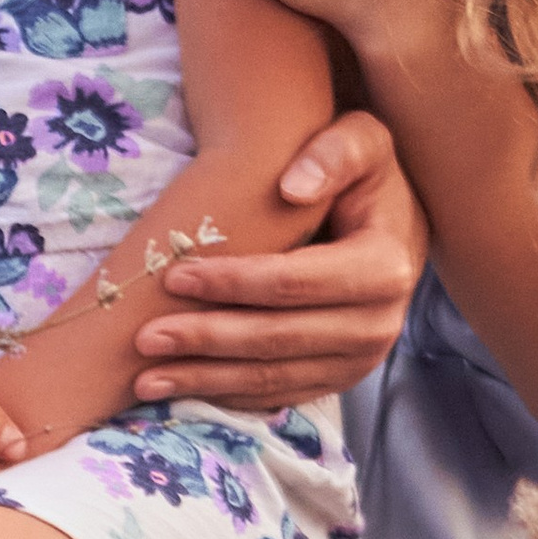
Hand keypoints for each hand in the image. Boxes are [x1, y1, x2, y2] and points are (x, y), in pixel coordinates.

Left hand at [130, 109, 427, 406]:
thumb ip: (334, 152)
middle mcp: (377, 324)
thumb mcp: (363, 142)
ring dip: (206, 378)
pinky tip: (180, 389)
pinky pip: (278, 395)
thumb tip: (292, 187)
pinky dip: (227, 394)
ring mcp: (360, 360)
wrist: (393, 227)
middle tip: (144, 337)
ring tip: (145, 377)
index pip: (295, 281)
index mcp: (384, 267)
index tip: (174, 275)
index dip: (232, 282)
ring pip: (273, 377)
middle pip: (277, 339)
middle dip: (207, 339)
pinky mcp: (339, 378)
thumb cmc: (365, 177)